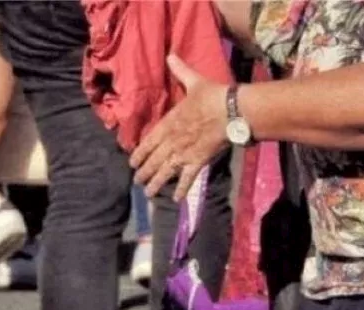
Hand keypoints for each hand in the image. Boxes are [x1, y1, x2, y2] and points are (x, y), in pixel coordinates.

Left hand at [130, 55, 229, 199]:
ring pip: (165, 172)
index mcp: (168, 124)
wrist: (232, 111)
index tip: (132, 163)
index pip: (148, 142)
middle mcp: (172, 141)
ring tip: (148, 192)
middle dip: (144, 172)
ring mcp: (184, 153)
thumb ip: (180, 71)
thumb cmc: (213, 96)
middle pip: (153, 161)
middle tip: (138, 181)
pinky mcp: (198, 162)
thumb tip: (170, 55)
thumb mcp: (194, 81)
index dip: (138, 154)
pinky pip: (187, 179)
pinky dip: (181, 190)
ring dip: (155, 183)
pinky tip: (175, 199)